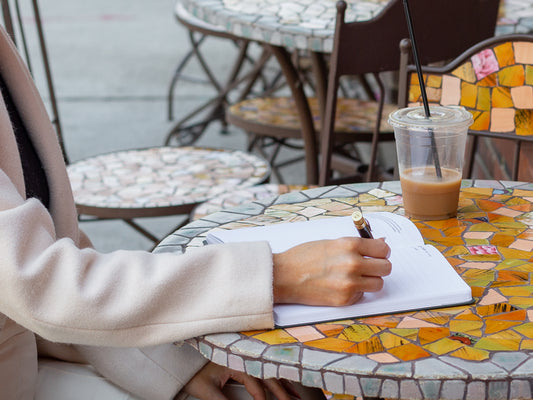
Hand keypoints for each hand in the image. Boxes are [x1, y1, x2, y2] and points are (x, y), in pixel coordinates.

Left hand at [183, 362, 294, 399]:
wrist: (183, 358)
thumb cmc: (193, 371)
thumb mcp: (206, 390)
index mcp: (236, 361)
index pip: (255, 384)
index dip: (263, 399)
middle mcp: (244, 357)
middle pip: (268, 376)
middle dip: (282, 392)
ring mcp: (246, 357)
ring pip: (271, 371)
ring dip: (285, 384)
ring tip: (296, 397)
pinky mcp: (245, 359)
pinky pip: (266, 369)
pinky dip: (277, 378)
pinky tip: (285, 385)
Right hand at [273, 237, 390, 305]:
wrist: (284, 276)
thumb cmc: (303, 257)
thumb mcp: (331, 242)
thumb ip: (356, 245)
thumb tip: (380, 243)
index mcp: (349, 245)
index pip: (384, 249)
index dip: (382, 251)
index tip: (376, 254)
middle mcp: (352, 264)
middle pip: (386, 268)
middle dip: (379, 267)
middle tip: (369, 267)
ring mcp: (349, 283)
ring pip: (378, 284)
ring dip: (370, 281)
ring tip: (356, 277)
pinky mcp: (344, 299)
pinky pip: (362, 295)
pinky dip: (356, 292)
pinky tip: (341, 286)